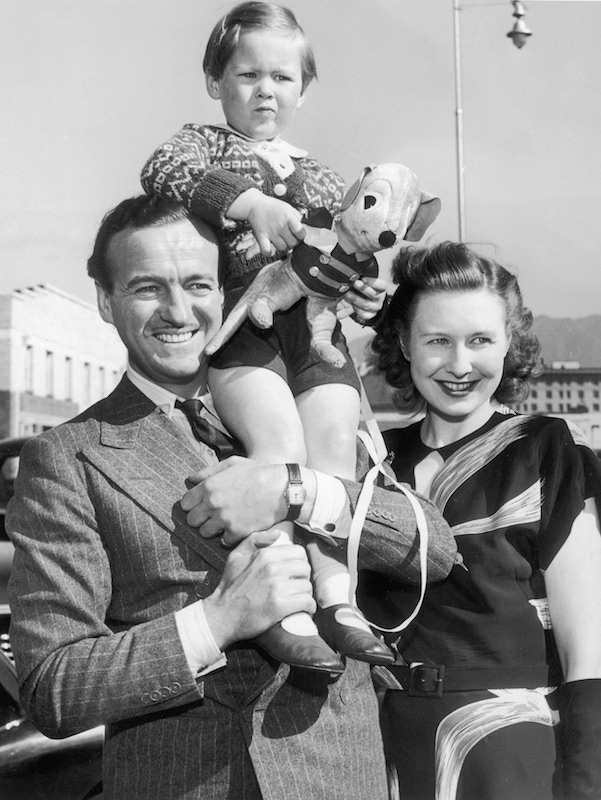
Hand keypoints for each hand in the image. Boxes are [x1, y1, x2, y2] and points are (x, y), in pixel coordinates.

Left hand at [180, 458, 287, 545]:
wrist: (282, 489)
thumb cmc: (258, 473)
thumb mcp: (232, 464)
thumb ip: (208, 471)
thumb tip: (190, 479)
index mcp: (209, 486)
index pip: (185, 503)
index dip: (192, 505)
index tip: (201, 505)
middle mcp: (213, 504)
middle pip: (191, 521)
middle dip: (200, 518)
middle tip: (211, 515)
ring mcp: (224, 520)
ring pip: (205, 533)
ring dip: (212, 529)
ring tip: (224, 522)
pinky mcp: (237, 532)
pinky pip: (223, 541)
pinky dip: (228, 537)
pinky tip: (236, 529)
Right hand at [203, 530, 315, 648]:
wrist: (222, 616)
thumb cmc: (229, 588)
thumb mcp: (236, 557)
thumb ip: (254, 540)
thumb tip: (277, 533)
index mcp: (265, 555)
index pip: (298, 552)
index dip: (299, 562)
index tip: (295, 571)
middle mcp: (273, 568)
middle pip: (305, 568)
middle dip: (303, 577)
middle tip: (297, 586)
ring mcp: (277, 587)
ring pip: (307, 586)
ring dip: (305, 594)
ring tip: (298, 598)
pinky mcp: (280, 607)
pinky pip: (307, 602)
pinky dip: (308, 607)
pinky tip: (303, 609)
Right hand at [227, 189, 304, 257]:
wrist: (255, 205)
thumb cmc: (273, 207)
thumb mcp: (288, 208)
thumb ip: (297, 218)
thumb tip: (306, 227)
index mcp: (288, 217)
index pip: (301, 233)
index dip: (302, 236)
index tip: (299, 234)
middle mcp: (280, 225)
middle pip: (293, 243)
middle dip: (293, 242)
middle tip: (289, 238)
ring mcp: (270, 232)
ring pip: (282, 248)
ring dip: (282, 246)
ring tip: (280, 240)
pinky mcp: (261, 237)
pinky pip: (267, 251)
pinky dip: (269, 252)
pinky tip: (270, 247)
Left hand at [345, 275, 387, 323]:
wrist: (363, 300)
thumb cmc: (363, 286)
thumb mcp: (364, 279)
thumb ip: (362, 274)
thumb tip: (356, 266)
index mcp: (381, 287)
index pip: (382, 285)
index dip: (373, 281)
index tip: (363, 277)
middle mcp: (380, 298)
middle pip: (374, 295)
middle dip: (363, 289)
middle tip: (354, 283)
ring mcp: (375, 308)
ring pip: (366, 304)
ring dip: (355, 298)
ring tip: (346, 293)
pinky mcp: (369, 315)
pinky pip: (363, 314)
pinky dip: (355, 309)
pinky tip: (349, 303)